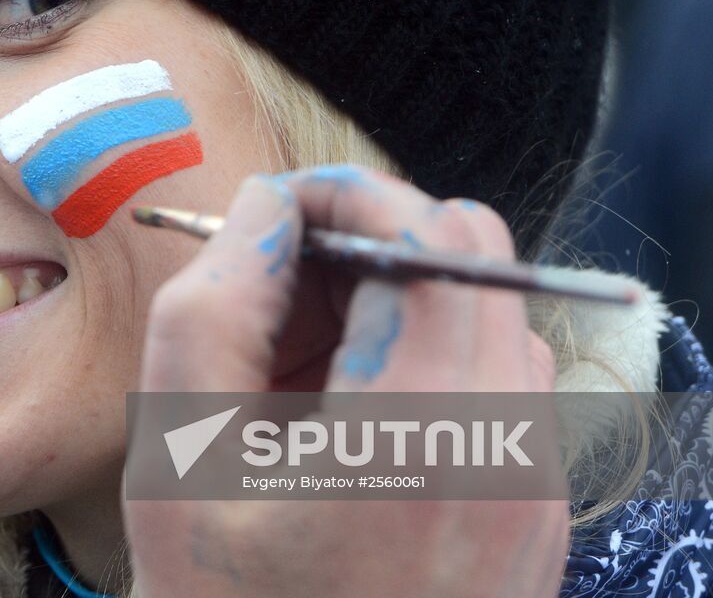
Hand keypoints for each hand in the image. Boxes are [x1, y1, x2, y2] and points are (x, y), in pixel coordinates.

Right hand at [126, 167, 566, 596]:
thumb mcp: (177, 454)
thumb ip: (215, 304)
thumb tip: (269, 209)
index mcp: (425, 425)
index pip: (428, 233)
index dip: (347, 196)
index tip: (278, 213)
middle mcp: (511, 448)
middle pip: (474, 262)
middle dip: (373, 245)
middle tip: (281, 291)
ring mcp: (534, 487)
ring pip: (491, 319)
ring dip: (400, 305)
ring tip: (303, 369)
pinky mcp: (535, 516)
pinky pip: (500, 388)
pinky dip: (430, 366)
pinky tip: (347, 424)